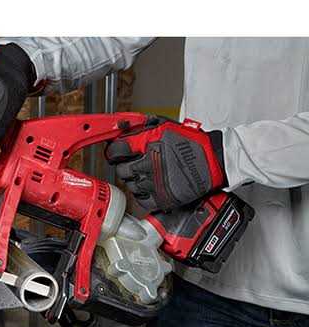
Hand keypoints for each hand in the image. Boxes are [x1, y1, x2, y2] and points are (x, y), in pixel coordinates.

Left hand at [106, 116, 227, 211]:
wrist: (214, 160)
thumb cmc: (192, 143)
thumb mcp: (166, 126)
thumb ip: (143, 127)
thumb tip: (125, 127)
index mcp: (149, 145)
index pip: (116, 150)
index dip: (113, 151)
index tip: (115, 152)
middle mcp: (150, 165)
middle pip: (121, 170)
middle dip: (124, 165)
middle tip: (132, 163)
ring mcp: (156, 183)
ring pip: (130, 185)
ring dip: (134, 180)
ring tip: (146, 173)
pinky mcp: (163, 198)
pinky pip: (141, 200)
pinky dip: (142, 194)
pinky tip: (149, 186)